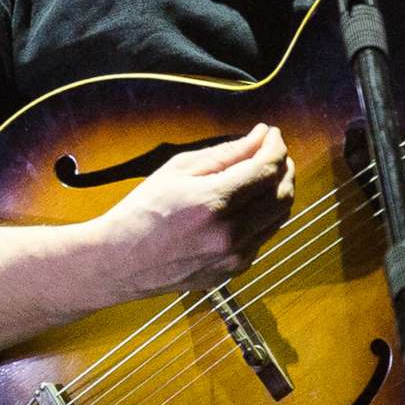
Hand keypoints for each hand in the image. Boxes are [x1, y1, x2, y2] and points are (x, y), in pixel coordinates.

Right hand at [92, 123, 295, 297]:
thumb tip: (258, 137)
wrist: (120, 261)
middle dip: (284, 166)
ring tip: (263, 173)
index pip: (267, 169)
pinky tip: (248, 202)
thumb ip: (226, 153)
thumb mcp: (178, 169)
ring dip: (279, 190)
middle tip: (272, 150)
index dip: (276, 146)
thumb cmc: (141, 212)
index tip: (271, 134)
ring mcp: (234, 256)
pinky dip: (264, 214)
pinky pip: (264, 236)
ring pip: (279, 217)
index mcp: (213, 202)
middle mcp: (230, 233)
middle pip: (282, 193)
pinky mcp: (234, 270)